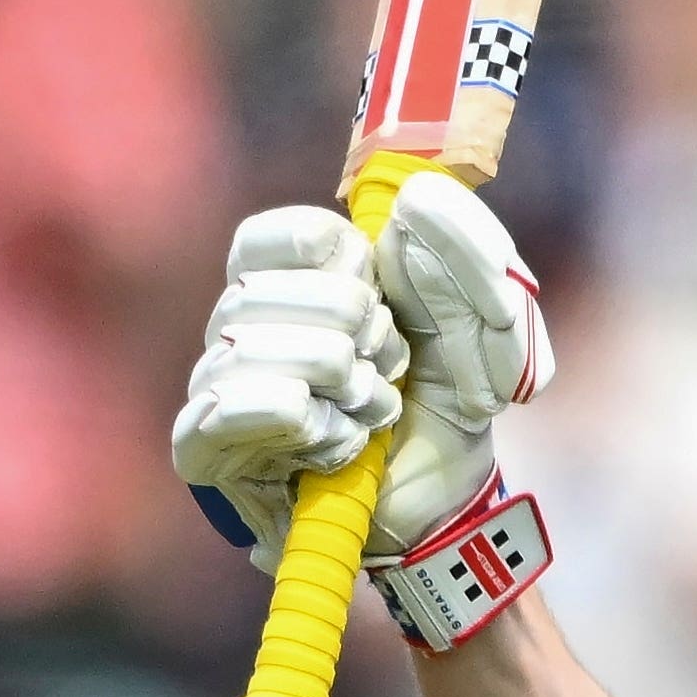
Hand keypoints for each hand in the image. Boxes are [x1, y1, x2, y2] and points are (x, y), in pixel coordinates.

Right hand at [169, 173, 552, 564]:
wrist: (448, 497)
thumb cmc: (454, 400)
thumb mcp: (490, 319)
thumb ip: (468, 250)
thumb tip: (417, 200)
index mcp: (292, 279)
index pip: (265, 238)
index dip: (328, 257)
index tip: (376, 283)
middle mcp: (241, 326)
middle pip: (257, 292)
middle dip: (351, 331)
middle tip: (390, 367)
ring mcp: (218, 384)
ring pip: (249, 351)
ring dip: (339, 384)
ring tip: (375, 412)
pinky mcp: (205, 449)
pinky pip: (228, 408)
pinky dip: (307, 423)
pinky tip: (343, 443)